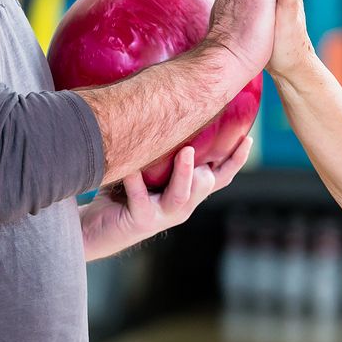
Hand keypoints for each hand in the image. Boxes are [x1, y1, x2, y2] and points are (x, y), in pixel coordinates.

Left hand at [80, 138, 251, 259]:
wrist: (94, 230)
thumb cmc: (121, 194)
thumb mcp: (147, 172)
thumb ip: (162, 153)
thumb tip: (171, 111)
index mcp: (188, 193)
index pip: (220, 177)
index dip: (236, 160)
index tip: (248, 138)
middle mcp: (181, 206)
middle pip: (206, 184)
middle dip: (208, 165)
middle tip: (199, 142)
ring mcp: (163, 216)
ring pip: (182, 195)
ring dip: (184, 173)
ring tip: (184, 151)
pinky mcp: (141, 221)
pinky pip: (142, 199)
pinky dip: (136, 183)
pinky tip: (129, 171)